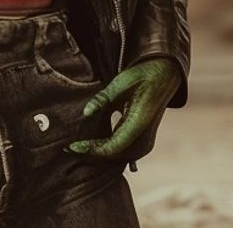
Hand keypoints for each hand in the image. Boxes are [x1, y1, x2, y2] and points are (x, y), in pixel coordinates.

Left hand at [66, 56, 180, 159]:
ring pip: (119, 158)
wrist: (164, 76)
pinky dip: (107, 151)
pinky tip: (91, 145)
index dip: (91, 149)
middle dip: (91, 154)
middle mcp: (145, 137)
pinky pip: (123, 153)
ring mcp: (146, 141)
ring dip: (98, 154)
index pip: (113, 147)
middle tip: (68, 148)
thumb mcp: (122, 82)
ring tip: (78, 148)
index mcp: (140, 122)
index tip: (73, 145)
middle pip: (114, 156)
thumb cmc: (143, 75)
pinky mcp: (143, 141)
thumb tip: (85, 113)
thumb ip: (104, 98)